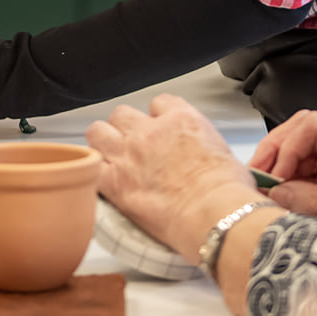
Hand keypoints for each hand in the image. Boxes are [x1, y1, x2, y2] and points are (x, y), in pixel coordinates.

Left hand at [87, 94, 261, 262]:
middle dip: (126, 128)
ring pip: (98, 131)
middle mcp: (150, 131)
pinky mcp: (115, 182)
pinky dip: (92, 173)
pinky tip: (101, 182)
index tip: (161, 130)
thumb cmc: (227, 190)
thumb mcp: (226, 154)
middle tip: (133, 146)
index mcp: (181, 119)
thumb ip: (207, 147)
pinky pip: (89, 166)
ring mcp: (129, 153)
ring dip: (103, 143)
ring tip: (111, 159)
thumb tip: (207, 158)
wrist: (213, 213)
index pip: (160, 102)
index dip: (159, 116)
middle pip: (122, 114)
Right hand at [251, 110, 316, 217]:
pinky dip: (284, 182)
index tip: (276, 174)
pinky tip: (276, 196)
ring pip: (297, 151)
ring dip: (276, 167)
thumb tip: (278, 191)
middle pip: (301, 132)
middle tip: (257, 177)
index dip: (288, 146)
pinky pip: (301, 172)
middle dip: (275, 152)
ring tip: (264, 190)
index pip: (314, 127)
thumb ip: (316, 202)